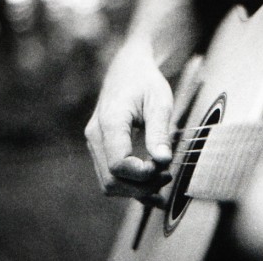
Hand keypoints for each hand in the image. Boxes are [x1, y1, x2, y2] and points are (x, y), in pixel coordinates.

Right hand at [85, 41, 173, 207]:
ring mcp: (95, 144)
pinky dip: (130, 188)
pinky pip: (110, 177)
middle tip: (167, 175)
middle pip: (112, 180)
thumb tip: (163, 161)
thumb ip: (160, 132)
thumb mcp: (159, 102)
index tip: (164, 167)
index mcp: (109, 122)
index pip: (118, 165)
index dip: (142, 174)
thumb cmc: (146, 82)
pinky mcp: (101, 149)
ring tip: (163, 179)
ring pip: (109, 184)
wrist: (128, 70)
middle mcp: (95, 136)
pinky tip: (152, 193)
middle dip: (141, 186)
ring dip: (136, 190)